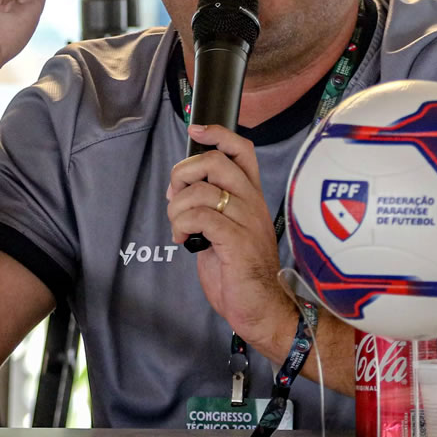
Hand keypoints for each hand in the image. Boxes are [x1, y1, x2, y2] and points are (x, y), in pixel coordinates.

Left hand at [166, 124, 293, 350]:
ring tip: (178, 226)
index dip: (217, 133)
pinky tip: (183, 239)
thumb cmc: (240, 270)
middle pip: (215, 162)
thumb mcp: (224, 228)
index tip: (195, 130)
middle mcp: (252, 202)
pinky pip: (201, 216)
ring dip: (177, 207)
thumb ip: (208, 205)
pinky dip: (182, 224)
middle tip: (175, 197)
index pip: (241, 150)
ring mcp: (247, 221)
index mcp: (251, 196)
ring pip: (202, 190)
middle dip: (183, 174)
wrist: (261, 307)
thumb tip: (178, 187)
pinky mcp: (237, 241)